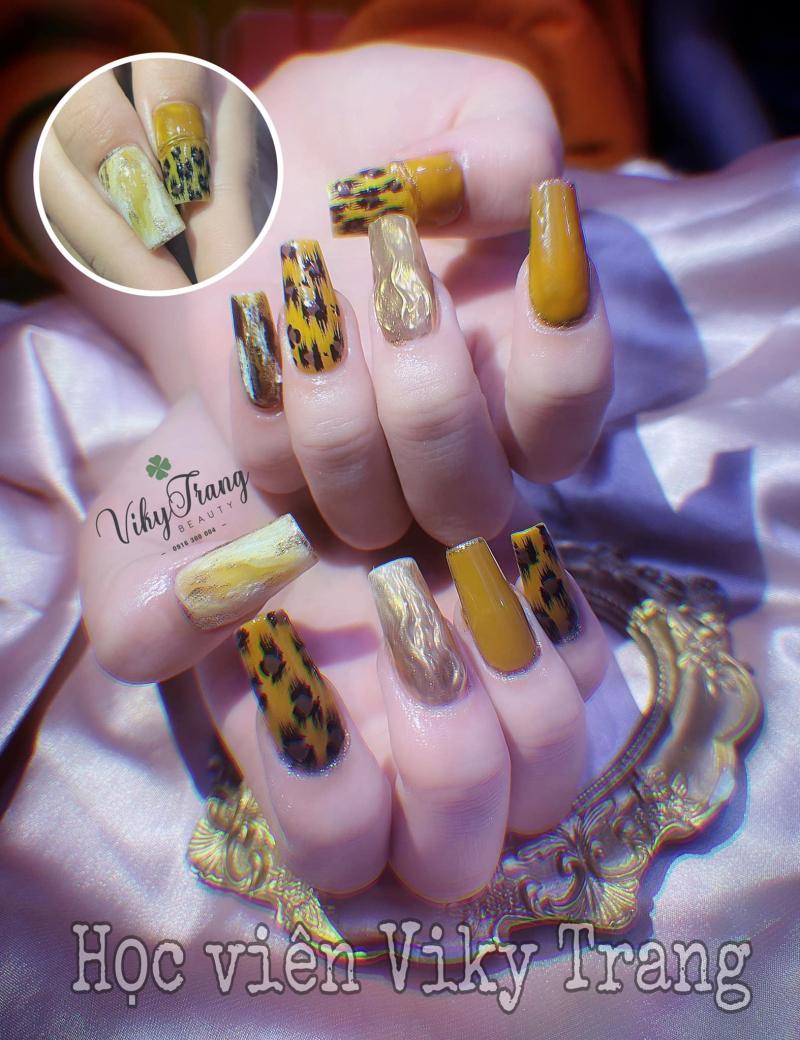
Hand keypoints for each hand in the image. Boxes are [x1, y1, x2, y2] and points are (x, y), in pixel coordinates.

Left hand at [57, 45, 613, 546]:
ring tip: (316, 295)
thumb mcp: (464, 103)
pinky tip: (259, 310)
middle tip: (402, 293)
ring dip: (342, 415)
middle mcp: (451, 436)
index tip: (528, 269)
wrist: (260, 159)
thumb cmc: (382, 139)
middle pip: (471, 502)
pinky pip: (273, 472)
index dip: (563, 361)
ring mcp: (361, 459)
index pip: (570, 418)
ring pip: (371, 513)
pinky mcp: (274, 452)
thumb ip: (511, 141)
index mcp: (520, 367)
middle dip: (435, 409)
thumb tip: (501, 196)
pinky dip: (265, 392)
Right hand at [80, 395, 609, 901]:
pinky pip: (587, 665)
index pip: (337, 853)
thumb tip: (185, 624)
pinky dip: (556, 624)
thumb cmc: (215, 496)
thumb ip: (134, 604)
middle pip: (460, 844)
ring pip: (547, 767)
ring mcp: (481, 688)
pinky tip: (503, 563)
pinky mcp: (541, 622)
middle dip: (449, 765)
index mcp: (297, 745)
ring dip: (517, 692)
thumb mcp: (139, 537)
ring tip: (463, 597)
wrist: (296, 422)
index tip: (318, 695)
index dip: (333, 803)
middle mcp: (397, 740)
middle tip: (413, 650)